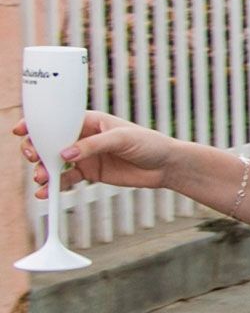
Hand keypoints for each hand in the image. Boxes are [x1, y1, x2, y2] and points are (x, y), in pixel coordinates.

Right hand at [14, 112, 176, 198]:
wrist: (165, 166)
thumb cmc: (149, 143)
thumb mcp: (122, 139)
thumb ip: (93, 146)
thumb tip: (65, 153)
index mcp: (90, 121)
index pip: (59, 120)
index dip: (38, 124)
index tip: (22, 130)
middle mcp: (84, 137)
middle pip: (51, 141)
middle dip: (37, 149)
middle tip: (34, 157)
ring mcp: (85, 156)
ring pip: (55, 162)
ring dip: (44, 169)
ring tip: (41, 177)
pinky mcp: (90, 173)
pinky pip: (66, 179)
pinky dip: (54, 185)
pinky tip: (45, 192)